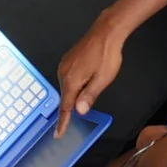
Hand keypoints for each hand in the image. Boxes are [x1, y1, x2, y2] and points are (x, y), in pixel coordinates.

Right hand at [54, 16, 126, 135]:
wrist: (106, 31)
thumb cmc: (107, 55)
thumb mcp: (103, 79)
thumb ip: (90, 96)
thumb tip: (79, 111)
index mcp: (72, 80)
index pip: (65, 106)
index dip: (63, 122)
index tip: (58, 134)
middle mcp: (64, 72)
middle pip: (65, 97)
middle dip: (68, 109)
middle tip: (69, 124)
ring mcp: (65, 64)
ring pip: (67, 87)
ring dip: (72, 96)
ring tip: (78, 105)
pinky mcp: (68, 59)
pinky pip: (67, 77)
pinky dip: (72, 86)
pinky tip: (81, 86)